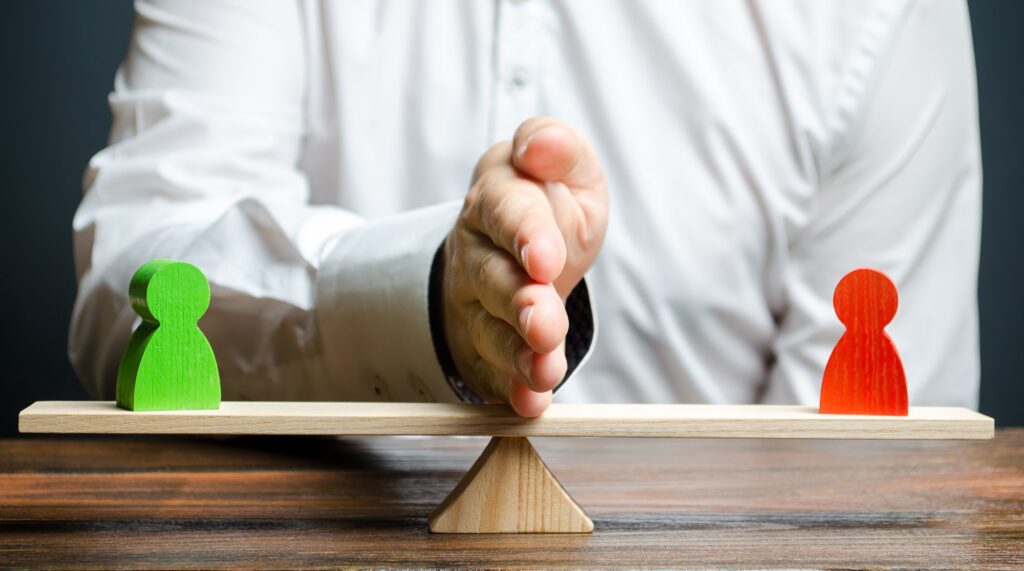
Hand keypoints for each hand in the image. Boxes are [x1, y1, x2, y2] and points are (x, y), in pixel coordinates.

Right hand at [442, 117, 608, 416]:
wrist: (521, 249)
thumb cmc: (548, 204)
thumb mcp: (565, 168)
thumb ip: (558, 149)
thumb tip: (542, 145)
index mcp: (497, 198)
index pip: (507, 212)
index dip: (525, 235)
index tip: (545, 258)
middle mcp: (479, 253)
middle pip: (494, 280)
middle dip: (520, 303)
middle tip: (543, 323)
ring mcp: (477, 304)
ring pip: (491, 330)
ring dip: (517, 353)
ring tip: (544, 369)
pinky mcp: (486, 346)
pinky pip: (494, 371)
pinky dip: (511, 390)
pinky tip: (531, 402)